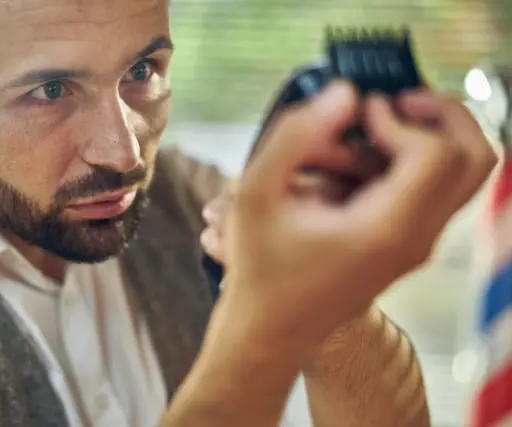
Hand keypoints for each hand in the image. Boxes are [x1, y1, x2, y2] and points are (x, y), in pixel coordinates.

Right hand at [215, 81, 495, 352]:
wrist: (272, 329)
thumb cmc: (260, 268)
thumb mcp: (257, 194)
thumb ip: (296, 136)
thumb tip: (346, 93)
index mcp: (386, 230)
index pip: (437, 152)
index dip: (400, 118)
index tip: (358, 113)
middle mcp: (417, 238)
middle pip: (474, 157)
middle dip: (441, 114)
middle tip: (396, 101)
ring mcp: (417, 244)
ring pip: (458, 171)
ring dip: (419, 137)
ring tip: (361, 137)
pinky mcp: (407, 242)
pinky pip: (430, 188)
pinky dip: (403, 161)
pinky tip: (352, 164)